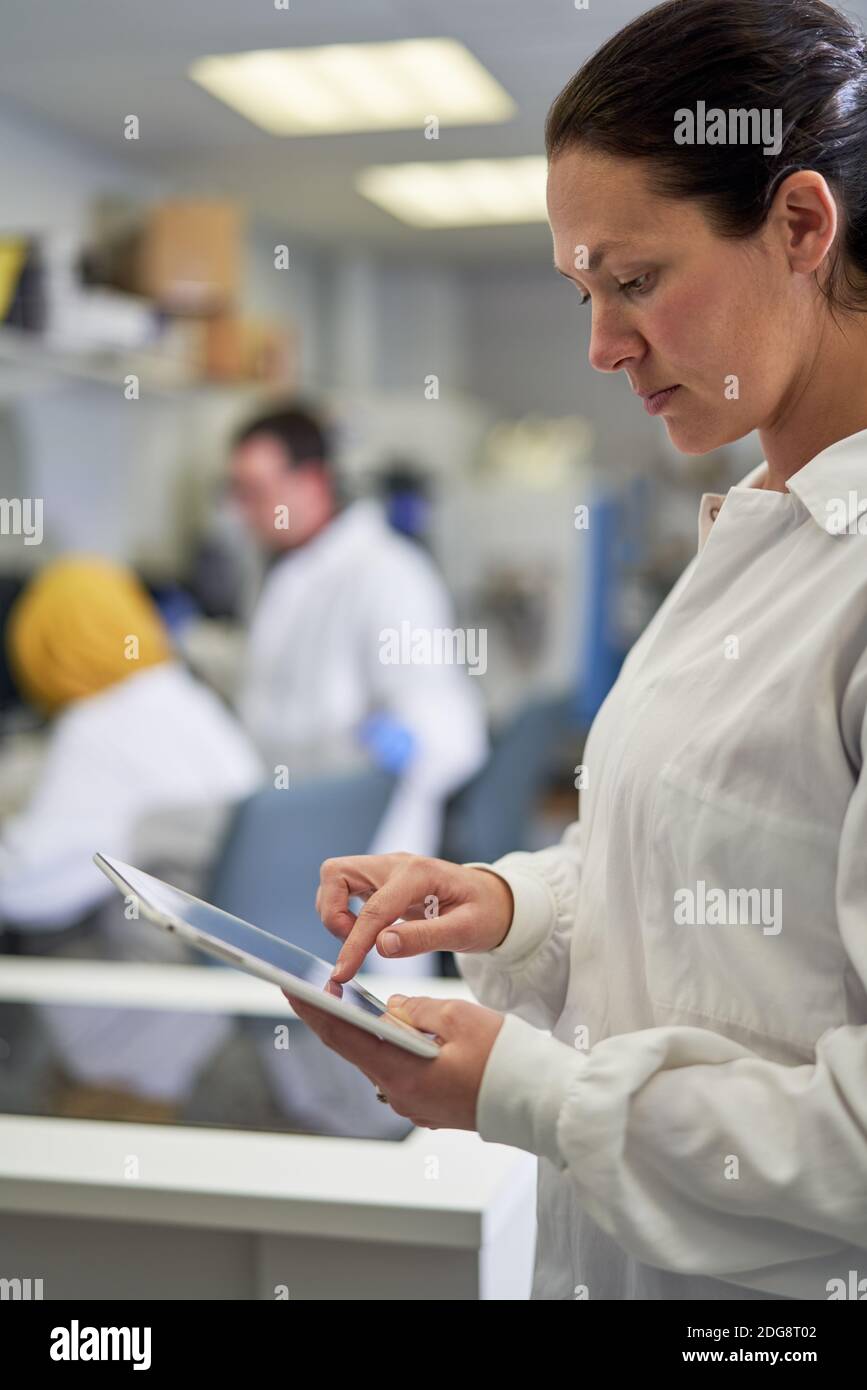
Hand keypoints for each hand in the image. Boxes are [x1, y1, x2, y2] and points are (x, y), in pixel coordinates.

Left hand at [283, 989, 504, 1130]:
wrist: (539, 1101)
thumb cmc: (503, 1058)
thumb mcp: (458, 1017)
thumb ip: (416, 1008)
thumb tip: (393, 1008)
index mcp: (400, 1072)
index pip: (343, 1035)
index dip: (313, 1009)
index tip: (289, 986)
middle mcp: (400, 1094)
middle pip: (358, 1049)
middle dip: (338, 1017)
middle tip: (317, 986)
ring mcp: (415, 1105)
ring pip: (382, 1059)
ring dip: (371, 1032)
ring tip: (355, 1001)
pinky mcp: (430, 1106)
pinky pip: (402, 1071)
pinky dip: (395, 1048)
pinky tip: (399, 1029)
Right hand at [316, 852, 514, 983]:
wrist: (495, 900)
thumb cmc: (485, 913)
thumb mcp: (464, 931)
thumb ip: (423, 938)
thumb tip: (381, 946)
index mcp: (418, 874)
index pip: (373, 908)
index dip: (354, 943)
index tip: (342, 974)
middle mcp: (396, 864)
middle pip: (336, 873)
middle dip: (333, 913)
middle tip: (354, 944)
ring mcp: (386, 869)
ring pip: (336, 878)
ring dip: (336, 913)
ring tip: (364, 941)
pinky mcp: (381, 880)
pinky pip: (346, 889)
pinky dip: (344, 912)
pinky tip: (367, 933)